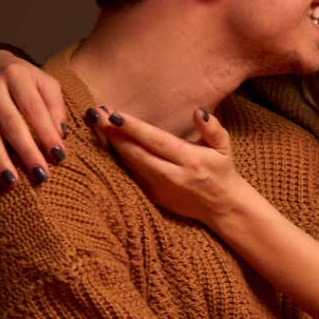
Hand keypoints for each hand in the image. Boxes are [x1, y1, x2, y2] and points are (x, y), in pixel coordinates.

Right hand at [0, 50, 65, 185]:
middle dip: (26, 152)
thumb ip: (55, 105)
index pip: (34, 108)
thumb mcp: (43, 82)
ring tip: (12, 181)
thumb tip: (60, 134)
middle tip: (41, 175)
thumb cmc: (22, 79)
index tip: (59, 156)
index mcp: (16, 74)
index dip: (46, 133)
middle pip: (10, 124)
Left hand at [97, 108, 251, 229]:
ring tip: (97, 123)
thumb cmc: (222, 170)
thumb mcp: (224, 147)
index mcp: (190, 160)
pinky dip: (119, 158)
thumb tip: (197, 111)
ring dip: (112, 144)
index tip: (113, 115)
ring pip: (130, 164)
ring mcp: (160, 189)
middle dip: (113, 134)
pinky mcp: (153, 197)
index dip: (133, 128)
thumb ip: (212, 128)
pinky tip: (108, 142)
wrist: (222, 207)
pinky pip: (133, 174)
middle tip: (95, 113)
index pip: (156, 141)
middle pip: (136, 153)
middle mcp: (173, 176)